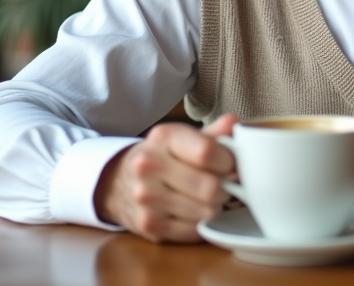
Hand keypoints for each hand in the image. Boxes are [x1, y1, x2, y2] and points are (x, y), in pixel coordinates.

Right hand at [95, 113, 237, 242]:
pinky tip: (195, 211)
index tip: (233, 165)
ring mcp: (145, 197)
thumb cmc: (162, 157)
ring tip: (209, 197)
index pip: (207, 152)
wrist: (119, 181)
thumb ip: (213, 133)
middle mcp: (148, 165)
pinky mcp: (147, 224)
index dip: (230, 162)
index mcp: (163, 137)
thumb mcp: (184, 138)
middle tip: (225, 184)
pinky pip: (194, 230)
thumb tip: (234, 123)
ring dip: (215, 207)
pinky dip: (201, 223)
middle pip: (210, 187)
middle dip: (226, 188)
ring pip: (206, 212)